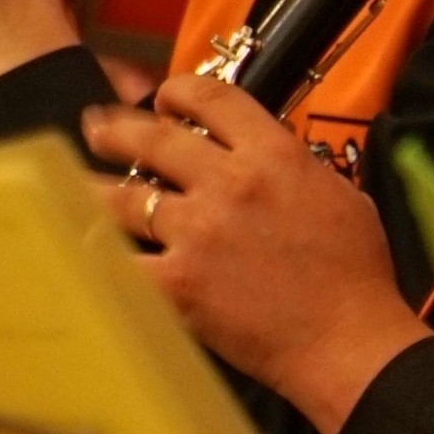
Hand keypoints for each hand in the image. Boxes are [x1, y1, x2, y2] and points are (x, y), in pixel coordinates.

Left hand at [83, 70, 426, 430]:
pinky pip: (120, 261)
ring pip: (124, 197)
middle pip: (153, 138)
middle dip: (116, 129)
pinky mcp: (178, 283)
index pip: (211, 100)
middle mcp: (228, 184)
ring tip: (79, 183)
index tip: (164, 98)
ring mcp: (198, 233)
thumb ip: (292, 166)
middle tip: (98, 128)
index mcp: (272, 156)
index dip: (178, 91)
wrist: (349, 342)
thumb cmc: (355, 277)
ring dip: (95, 187)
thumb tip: (265, 156)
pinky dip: (97, 253)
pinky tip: (83, 246)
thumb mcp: (339, 195)